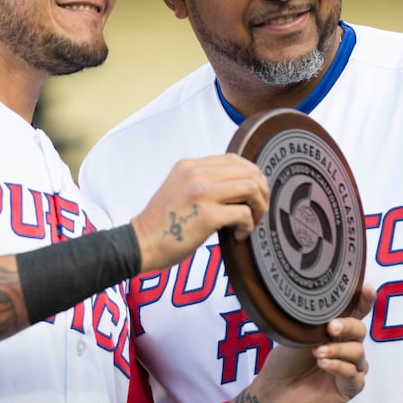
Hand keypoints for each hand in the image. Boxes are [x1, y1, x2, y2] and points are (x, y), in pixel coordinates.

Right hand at [131, 155, 268, 271]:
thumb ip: (202, 181)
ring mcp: (202, 193)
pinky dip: (248, 226)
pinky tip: (238, 235)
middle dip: (261, 191)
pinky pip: (243, 214)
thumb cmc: (162, 223)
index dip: (252, 175)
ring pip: (251, 188)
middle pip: (248, 171)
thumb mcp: (178, 188)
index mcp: (190, 166)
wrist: (141, 243)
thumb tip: (237, 186)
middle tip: (258, 210)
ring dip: (259, 207)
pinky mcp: (207, 216)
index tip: (255, 192)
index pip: (234, 159)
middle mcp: (196, 174)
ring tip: (253, 221)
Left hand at [213, 285, 374, 402]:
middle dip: (348, 326)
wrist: (274, 391)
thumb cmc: (284, 363)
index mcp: (335, 333)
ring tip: (317, 353)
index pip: (355, 314)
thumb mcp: (297, 336)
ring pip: (358, 353)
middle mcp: (345, 348)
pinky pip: (354, 375)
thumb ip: (316, 324)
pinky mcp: (349, 388)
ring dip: (338, 350)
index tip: (367, 289)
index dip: (364, 301)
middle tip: (331, 328)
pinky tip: (324, 364)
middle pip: (360, 331)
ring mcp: (349, 368)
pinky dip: (339, 367)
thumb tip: (328, 311)